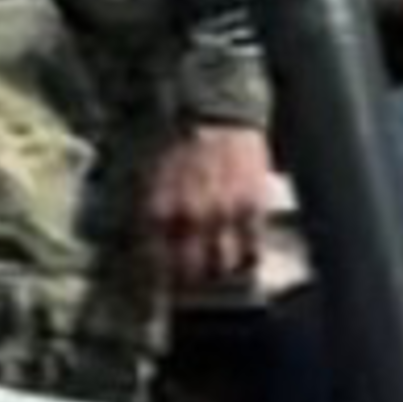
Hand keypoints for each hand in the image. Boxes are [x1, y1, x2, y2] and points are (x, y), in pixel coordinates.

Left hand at [145, 121, 273, 297]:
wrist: (217, 111)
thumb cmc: (182, 143)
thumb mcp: (151, 178)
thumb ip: (153, 216)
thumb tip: (154, 251)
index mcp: (159, 212)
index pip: (158, 266)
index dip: (163, 284)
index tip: (166, 290)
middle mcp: (189, 218)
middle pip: (190, 274)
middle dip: (191, 284)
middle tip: (193, 285)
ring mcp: (222, 215)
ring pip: (223, 266)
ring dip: (219, 273)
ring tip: (219, 271)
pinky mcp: (251, 208)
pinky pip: (251, 249)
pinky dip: (246, 258)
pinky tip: (243, 257)